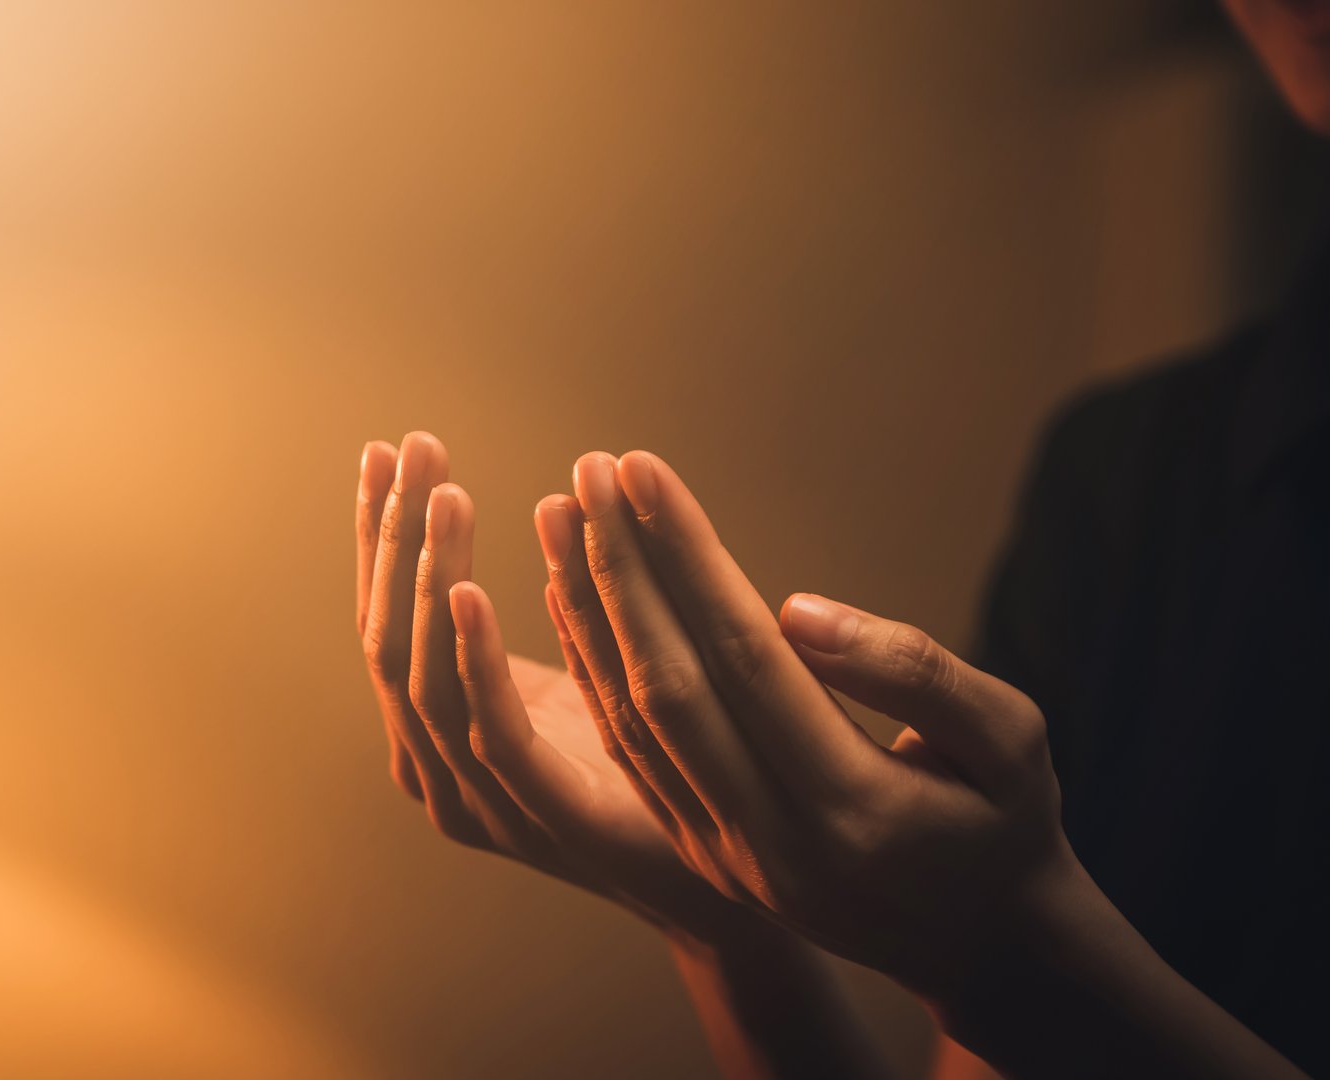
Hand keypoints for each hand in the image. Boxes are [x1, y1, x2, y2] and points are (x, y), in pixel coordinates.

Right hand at [354, 432, 753, 935]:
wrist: (724, 882)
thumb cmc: (659, 769)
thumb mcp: (595, 678)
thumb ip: (565, 620)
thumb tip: (559, 513)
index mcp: (440, 734)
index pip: (387, 620)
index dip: (382, 537)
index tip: (387, 450)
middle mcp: (438, 771)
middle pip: (387, 641)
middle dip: (392, 541)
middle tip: (409, 449)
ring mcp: (481, 803)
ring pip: (422, 679)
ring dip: (428, 580)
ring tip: (441, 494)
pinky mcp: (541, 819)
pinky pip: (488, 733)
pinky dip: (471, 659)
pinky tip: (467, 588)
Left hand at [545, 448, 1073, 999]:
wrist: (982, 945)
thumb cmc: (1005, 822)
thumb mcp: (1012, 742)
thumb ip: (917, 673)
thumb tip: (797, 612)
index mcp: (854, 806)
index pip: (745, 656)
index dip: (687, 558)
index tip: (643, 471)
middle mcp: (770, 840)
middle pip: (668, 683)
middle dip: (620, 568)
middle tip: (589, 470)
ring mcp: (723, 855)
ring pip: (630, 719)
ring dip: (588, 610)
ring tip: (560, 513)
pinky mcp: (698, 854)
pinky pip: (626, 751)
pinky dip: (592, 669)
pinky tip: (571, 597)